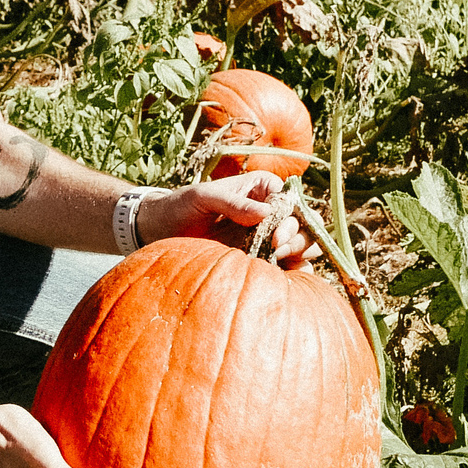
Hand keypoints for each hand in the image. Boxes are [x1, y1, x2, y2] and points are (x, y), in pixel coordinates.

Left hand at [141, 173, 310, 264]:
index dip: (291, 217)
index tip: (275, 234)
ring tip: (278, 261)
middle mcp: (271, 212)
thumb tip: (267, 213)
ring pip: (303, 245)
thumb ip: (233, 202)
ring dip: (300, 253)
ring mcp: (269, 237)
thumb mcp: (202, 197)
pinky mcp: (263, 259)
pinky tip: (286, 279)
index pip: (291, 201)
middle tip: (277, 249)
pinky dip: (295, 272)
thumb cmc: (181, 206)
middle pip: (304, 223)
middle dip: (299, 236)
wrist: (162, 232)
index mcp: (261, 188)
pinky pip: (290, 266)